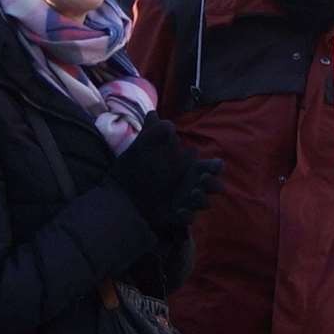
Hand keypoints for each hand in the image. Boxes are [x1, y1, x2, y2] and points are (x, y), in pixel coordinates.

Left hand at [111, 117, 223, 231]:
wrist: (118, 193)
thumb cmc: (134, 168)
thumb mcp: (141, 148)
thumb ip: (149, 132)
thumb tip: (153, 113)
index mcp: (188, 167)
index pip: (211, 166)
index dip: (216, 167)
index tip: (215, 165)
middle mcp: (190, 184)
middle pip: (213, 185)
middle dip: (214, 183)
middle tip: (203, 179)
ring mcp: (183, 201)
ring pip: (203, 202)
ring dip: (202, 199)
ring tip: (193, 193)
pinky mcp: (174, 216)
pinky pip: (187, 219)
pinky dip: (187, 216)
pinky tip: (180, 211)